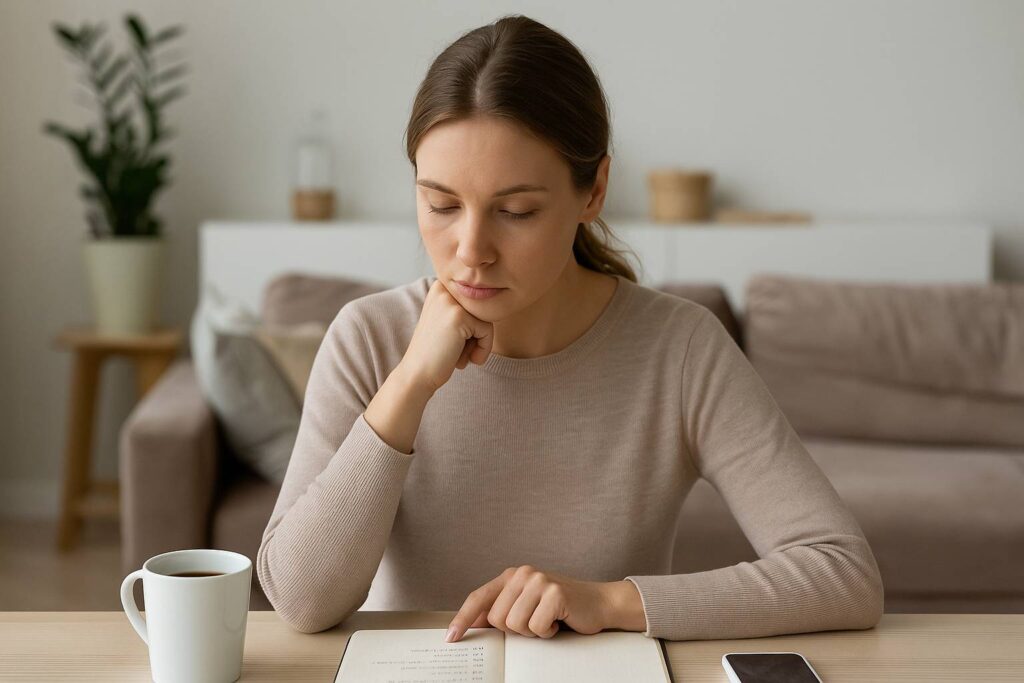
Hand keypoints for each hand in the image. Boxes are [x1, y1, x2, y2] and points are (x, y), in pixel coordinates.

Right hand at [400, 279, 493, 392]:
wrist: (417, 374)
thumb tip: (494, 297)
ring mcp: (450, 301)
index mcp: (441, 286)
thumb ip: (466, 308)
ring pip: (487, 320)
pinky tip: (466, 360)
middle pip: (482, 310)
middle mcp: (443, 288)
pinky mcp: (458, 317)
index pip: (476, 303)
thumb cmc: (436, 352)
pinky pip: (487, 331)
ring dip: (479, 343)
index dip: (472, 327)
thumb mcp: (448, 321)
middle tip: (458, 351)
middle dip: (476, 335)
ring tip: (459, 355)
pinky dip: (483, 349)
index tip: (456, 342)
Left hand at [445, 565, 645, 641]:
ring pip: (515, 625)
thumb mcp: (526, 604)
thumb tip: (472, 624)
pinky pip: (536, 628)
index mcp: (512, 576)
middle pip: (496, 618)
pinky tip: (558, 621)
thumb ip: (501, 609)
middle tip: (535, 621)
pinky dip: (548, 632)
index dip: (462, 618)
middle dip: (515, 629)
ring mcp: (539, 581)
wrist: (598, 603)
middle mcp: (523, 573)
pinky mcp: (555, 593)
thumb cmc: (560, 608)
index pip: (479, 597)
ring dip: (532, 632)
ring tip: (547, 620)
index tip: (451, 637)